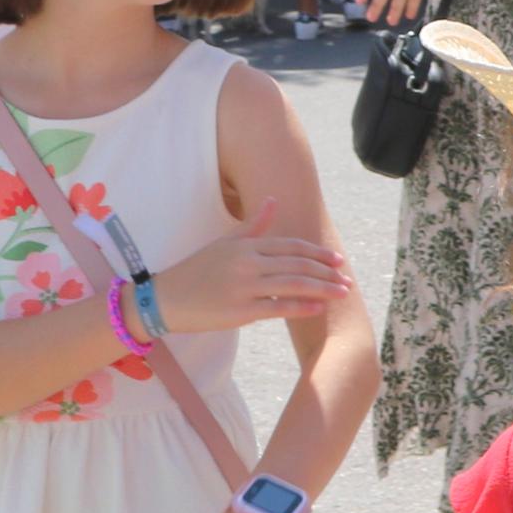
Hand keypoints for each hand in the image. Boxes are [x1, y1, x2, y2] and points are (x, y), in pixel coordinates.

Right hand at [155, 197, 351, 335]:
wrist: (164, 299)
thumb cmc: (195, 271)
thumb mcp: (223, 243)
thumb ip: (252, 225)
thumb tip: (273, 201)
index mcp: (246, 245)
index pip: (292, 247)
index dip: (318, 253)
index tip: (337, 260)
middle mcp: (248, 262)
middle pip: (298, 264)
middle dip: (327, 272)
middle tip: (347, 278)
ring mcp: (244, 286)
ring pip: (294, 284)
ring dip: (323, 288)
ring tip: (342, 293)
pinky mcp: (240, 311)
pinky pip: (278, 307)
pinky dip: (302, 306)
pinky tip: (319, 308)